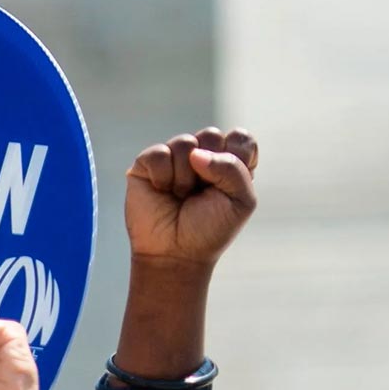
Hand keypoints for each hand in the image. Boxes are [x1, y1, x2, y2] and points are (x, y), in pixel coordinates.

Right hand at [123, 127, 258, 272]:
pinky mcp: (148, 164)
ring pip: (184, 143)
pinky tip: (162, 191)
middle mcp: (202, 155)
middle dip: (209, 169)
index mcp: (229, 161)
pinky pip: (158, 153)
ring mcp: (174, 158)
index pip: (239, 138)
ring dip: (185, 177)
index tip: (227, 188)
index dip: (235, 159)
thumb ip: (232, 168)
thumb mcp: (240, 201)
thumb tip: (195, 154)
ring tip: (180, 197)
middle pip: (211, 135)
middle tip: (201, 194)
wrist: (175, 255)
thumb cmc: (209, 230)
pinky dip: (163, 176)